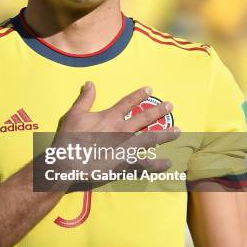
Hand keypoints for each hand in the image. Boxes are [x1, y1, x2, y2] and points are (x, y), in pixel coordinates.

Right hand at [47, 82, 180, 189]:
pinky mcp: (125, 163)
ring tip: (178, 131)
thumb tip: (90, 83)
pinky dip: (157, 164)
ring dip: (164, 134)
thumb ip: (85, 99)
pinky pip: (145, 164)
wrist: (68, 162)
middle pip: (144, 118)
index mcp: (110, 117)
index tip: (150, 89)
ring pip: (150, 139)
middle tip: (170, 106)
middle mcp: (122, 130)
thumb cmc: (70, 138)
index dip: (139, 95)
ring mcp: (125, 147)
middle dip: (158, 111)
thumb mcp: (74, 114)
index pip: (128, 102)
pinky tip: (168, 163)